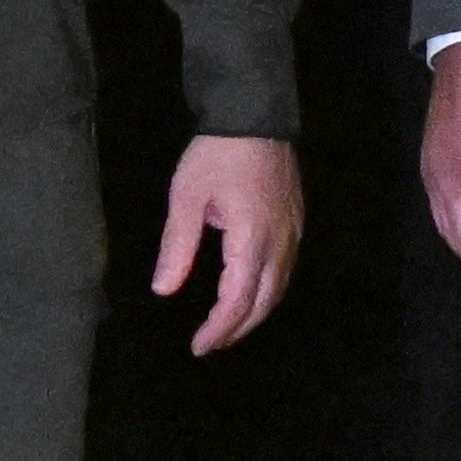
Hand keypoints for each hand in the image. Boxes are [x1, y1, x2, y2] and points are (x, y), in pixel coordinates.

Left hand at [153, 133, 302, 353]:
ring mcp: (294, 232)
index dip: (218, 329)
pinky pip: (286, 270)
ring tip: (228, 326)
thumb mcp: (186, 198)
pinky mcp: (296, 221)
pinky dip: (267, 291)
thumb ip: (178, 247)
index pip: (236, 301)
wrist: (256, 114)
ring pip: (279, 289)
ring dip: (254, 313)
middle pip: (263, 303)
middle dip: (237, 329)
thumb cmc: (217, 154)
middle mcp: (280, 243)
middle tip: (211, 344)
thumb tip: (163, 290)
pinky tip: (250, 291)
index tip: (198, 347)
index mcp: (251, 241)